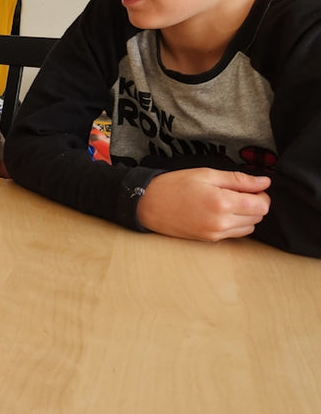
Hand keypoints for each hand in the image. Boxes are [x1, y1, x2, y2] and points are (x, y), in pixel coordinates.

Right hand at [137, 168, 270, 241]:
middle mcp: (222, 222)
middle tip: (237, 193)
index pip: (261, 205)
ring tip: (228, 202)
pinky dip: (235, 223)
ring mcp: (215, 233)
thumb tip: (264, 182)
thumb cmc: (174, 185)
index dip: (261, 194)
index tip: (251, 187)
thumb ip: (238, 179)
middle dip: (254, 204)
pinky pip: (234, 234)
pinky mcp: (209, 239)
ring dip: (246, 215)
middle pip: (258, 217)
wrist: (148, 204)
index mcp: (222, 202)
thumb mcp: (206, 174)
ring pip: (249, 227)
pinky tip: (220, 212)